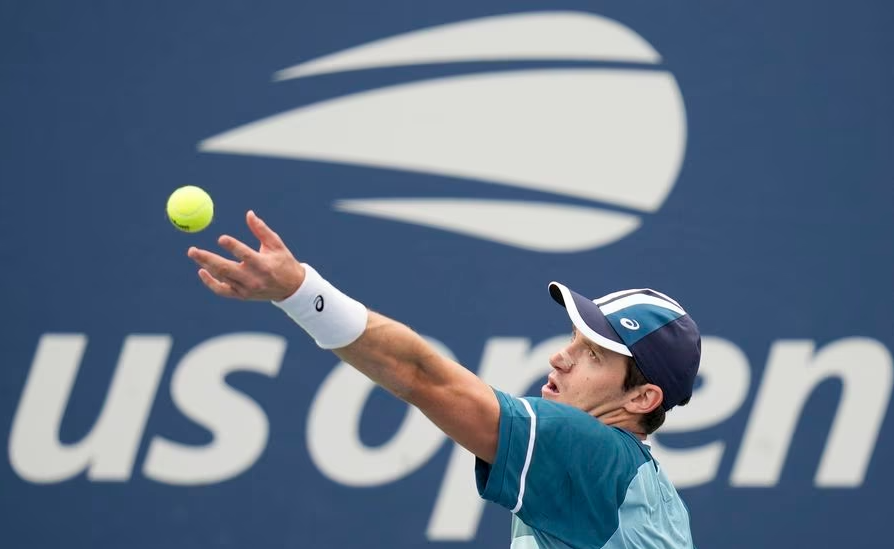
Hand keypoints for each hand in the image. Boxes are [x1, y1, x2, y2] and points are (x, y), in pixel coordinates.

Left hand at [187, 210, 305, 301]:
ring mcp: (246, 289)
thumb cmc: (283, 262)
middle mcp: (253, 278)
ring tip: (194, 254)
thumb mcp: (276, 244)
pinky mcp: (242, 296)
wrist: (291, 288)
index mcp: (263, 264)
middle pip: (226, 269)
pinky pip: (222, 290)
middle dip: (207, 259)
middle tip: (192, 250)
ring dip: (206, 266)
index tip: (221, 238)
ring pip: (221, 278)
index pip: (245, 255)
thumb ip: (261, 230)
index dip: (233, 247)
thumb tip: (249, 213)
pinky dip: (210, 283)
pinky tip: (201, 271)